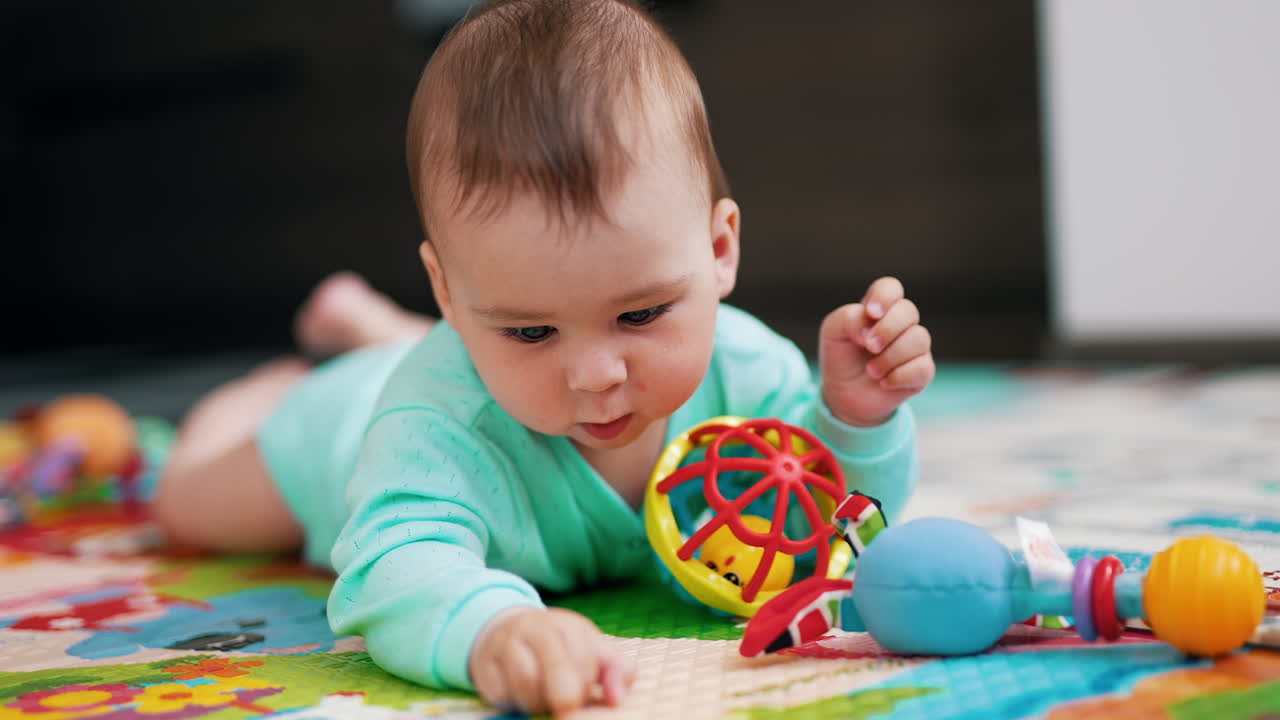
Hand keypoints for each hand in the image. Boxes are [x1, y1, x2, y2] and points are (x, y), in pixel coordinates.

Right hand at [469, 607, 633, 716]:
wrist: (505, 631)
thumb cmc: (559, 649)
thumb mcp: (591, 651)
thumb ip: (615, 670)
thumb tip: (618, 699)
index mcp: (569, 626)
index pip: (585, 656)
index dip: (586, 682)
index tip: (584, 695)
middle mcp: (536, 629)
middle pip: (556, 665)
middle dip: (565, 695)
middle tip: (566, 709)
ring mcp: (507, 644)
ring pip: (526, 680)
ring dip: (538, 701)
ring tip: (541, 703)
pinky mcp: (485, 665)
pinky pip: (499, 691)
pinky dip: (512, 701)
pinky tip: (518, 698)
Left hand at [819, 276, 934, 426]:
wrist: (844, 395)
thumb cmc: (841, 358)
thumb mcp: (833, 333)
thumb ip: (848, 318)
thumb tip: (871, 325)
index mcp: (879, 309)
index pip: (890, 288)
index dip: (884, 297)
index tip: (870, 313)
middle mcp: (901, 324)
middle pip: (908, 310)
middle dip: (887, 329)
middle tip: (869, 346)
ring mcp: (914, 347)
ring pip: (918, 339)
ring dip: (889, 357)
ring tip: (871, 370)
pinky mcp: (922, 371)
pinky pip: (922, 367)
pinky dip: (899, 376)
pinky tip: (884, 382)